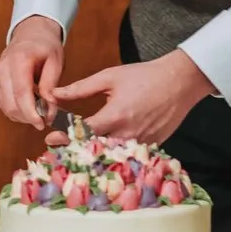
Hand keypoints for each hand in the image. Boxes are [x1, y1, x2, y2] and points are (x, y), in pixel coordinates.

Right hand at [0, 16, 66, 128]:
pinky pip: (4, 105)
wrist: (30, 35)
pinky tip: (29, 102)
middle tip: (47, 117)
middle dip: (29, 117)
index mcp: (19, 59)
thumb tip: (48, 109)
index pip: (21, 94)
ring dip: (25, 115)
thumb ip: (51, 86)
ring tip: (40, 106)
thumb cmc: (45, 47)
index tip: (42, 125)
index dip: (31, 113)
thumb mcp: (56, 62)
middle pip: (11, 105)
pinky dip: (18, 110)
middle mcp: (2, 68)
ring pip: (6, 108)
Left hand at [53, 50, 214, 147]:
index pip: (84, 133)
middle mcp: (128, 133)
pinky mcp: (151, 146)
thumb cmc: (144, 76)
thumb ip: (81, 88)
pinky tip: (102, 151)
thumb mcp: (110, 76)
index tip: (50, 137)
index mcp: (116, 115)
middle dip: (74, 149)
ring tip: (75, 151)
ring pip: (111, 155)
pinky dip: (113, 154)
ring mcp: (140, 143)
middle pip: (94, 150)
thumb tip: (54, 93)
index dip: (65, 136)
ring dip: (93, 154)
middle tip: (58, 148)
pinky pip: (127, 155)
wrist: (180, 82)